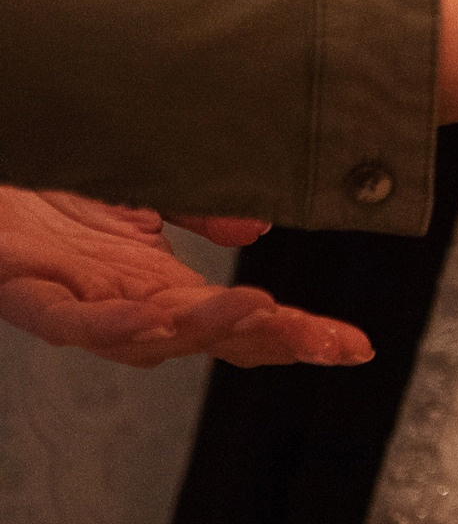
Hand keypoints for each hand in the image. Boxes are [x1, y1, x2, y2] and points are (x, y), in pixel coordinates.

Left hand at [0, 189, 370, 367]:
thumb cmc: (54, 176)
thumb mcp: (148, 181)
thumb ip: (202, 204)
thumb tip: (258, 228)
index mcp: (160, 287)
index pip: (243, 323)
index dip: (300, 336)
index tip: (357, 347)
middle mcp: (127, 305)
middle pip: (212, 339)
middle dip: (274, 341)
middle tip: (328, 341)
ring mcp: (77, 305)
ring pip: (150, 338)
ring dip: (206, 329)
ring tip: (261, 309)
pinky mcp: (25, 292)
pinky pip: (69, 323)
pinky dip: (111, 327)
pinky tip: (151, 323)